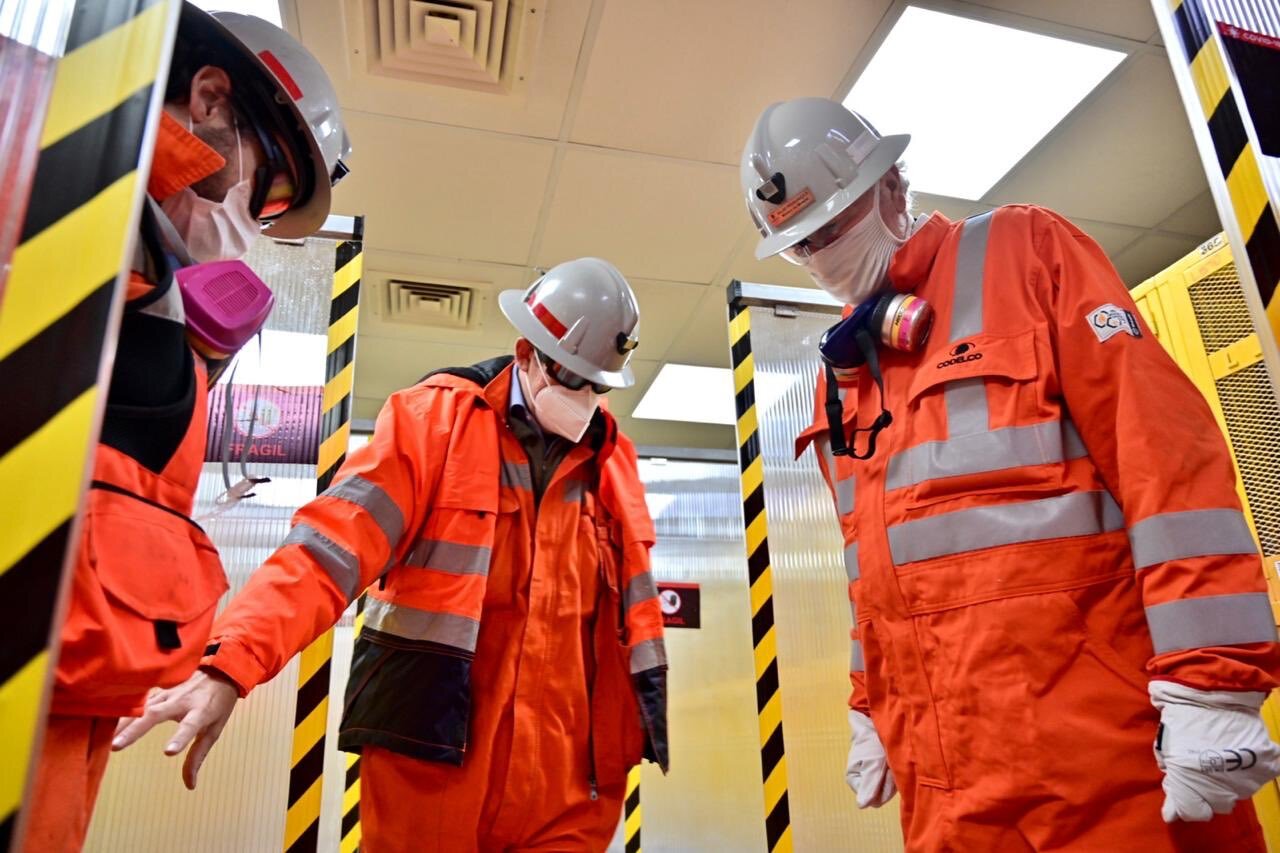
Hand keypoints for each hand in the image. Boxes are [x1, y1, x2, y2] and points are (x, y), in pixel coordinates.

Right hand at [112, 668, 239, 789]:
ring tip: (105, 739)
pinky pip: (139, 700)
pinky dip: (122, 710)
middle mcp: (182, 700)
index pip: (190, 726)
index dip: (179, 738)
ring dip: (123, 722)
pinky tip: (104, 719)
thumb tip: (190, 786)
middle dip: (135, 730)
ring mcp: (168, 693)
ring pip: (143, 707)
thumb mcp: (214, 730)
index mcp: (201, 711)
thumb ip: (197, 757)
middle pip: (156, 714)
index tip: (168, 752)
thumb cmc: (217, 705)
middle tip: (116, 746)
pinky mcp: (158, 690)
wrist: (220, 671)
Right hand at [846, 709, 896, 807]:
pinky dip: (894, 768)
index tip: (884, 772)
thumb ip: (869, 786)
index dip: (882, 788)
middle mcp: (862, 778)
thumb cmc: (873, 743)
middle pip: (880, 791)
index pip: (873, 798)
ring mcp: (871, 772)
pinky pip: (890, 775)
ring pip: (886, 784)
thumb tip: (862, 805)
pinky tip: (893, 758)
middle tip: (889, 763)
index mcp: (854, 779)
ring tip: (891, 759)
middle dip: (888, 780)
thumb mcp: (873, 765)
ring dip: (892, 773)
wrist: (877, 719)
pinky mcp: (880, 765)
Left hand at [1150, 679, 1279, 821]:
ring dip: (1228, 779)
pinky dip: (1253, 767)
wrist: (1212, 685)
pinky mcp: (1266, 763)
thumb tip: (1172, 805)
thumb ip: (1170, 772)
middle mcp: (1220, 785)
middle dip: (1206, 791)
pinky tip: (1241, 752)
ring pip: (1238, 791)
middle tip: (1201, 767)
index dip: (1182, 801)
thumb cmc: (1181, 711)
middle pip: (1216, 803)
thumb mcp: (1166, 742)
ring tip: (1220, 753)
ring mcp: (1246, 776)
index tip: (1179, 787)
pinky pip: (1260, 774)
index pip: (1190, 811)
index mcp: (1189, 780)